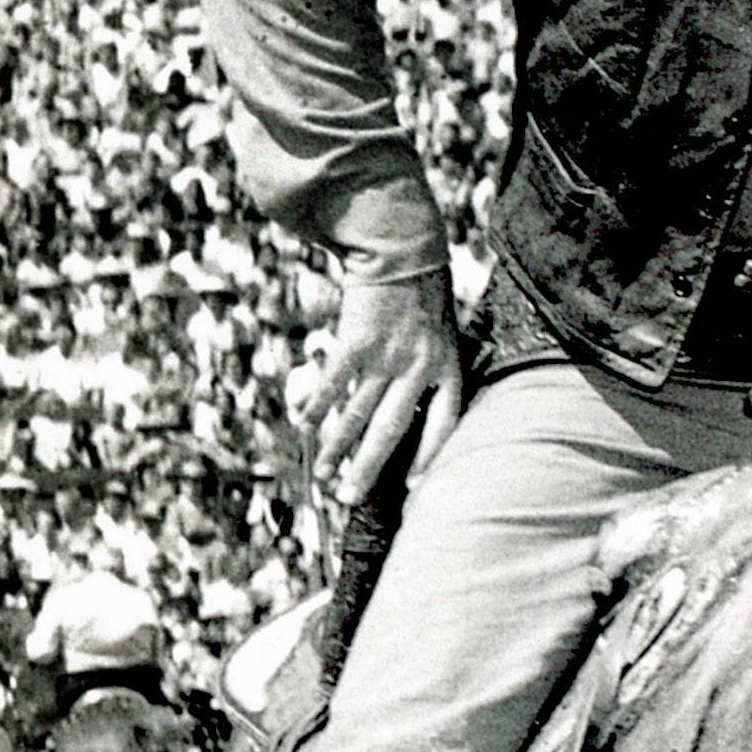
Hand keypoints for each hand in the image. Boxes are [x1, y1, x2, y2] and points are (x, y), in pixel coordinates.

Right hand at [310, 260, 462, 509]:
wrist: (402, 253)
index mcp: (448, 368)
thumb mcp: (441, 338)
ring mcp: (387, 356)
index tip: (411, 485)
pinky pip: (335, 383)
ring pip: (358, 414)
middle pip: (392, 430)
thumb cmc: (422, 300)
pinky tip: (304, 425)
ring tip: (323, 474)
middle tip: (349, 497)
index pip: (444, 424)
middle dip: (368, 468)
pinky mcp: (357, 342)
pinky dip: (317, 405)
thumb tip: (406, 413)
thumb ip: (428, 373)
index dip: (427, 456)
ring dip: (336, 446)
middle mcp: (420, 368)